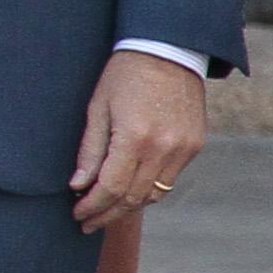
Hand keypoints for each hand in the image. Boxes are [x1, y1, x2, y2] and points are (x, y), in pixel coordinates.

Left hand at [70, 54, 208, 234]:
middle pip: (133, 198)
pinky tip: (130, 190)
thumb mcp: (98, 107)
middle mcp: (163, 148)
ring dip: (128, 207)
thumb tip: (78, 185)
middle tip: (87, 223)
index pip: (110, 188)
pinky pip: (170, 179)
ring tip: (106, 211)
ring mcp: (183, 148)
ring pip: (154, 194)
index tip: (77, 214)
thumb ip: (90, 150)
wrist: (168, 49)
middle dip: (107, 214)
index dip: (92, 206)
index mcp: (135, 137)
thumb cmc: (125, 74)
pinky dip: (149, 189)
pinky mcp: (195, 145)